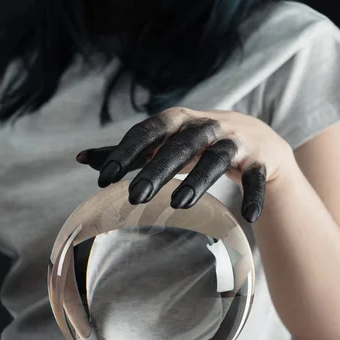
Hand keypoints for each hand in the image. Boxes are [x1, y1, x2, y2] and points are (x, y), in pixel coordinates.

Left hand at [76, 108, 292, 222]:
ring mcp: (236, 142)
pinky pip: (257, 179)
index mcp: (179, 121)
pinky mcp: (259, 161)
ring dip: (199, 180)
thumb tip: (81, 159)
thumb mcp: (166, 141)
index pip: (149, 131)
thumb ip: (130, 152)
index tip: (103, 177)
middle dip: (158, 169)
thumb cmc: (200, 142)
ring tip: (180, 205)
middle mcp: (207, 126)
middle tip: (134, 197)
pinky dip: (254, 196)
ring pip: (217, 159)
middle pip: (181, 145)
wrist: (258, 138)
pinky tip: (247, 218)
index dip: (126, 152)